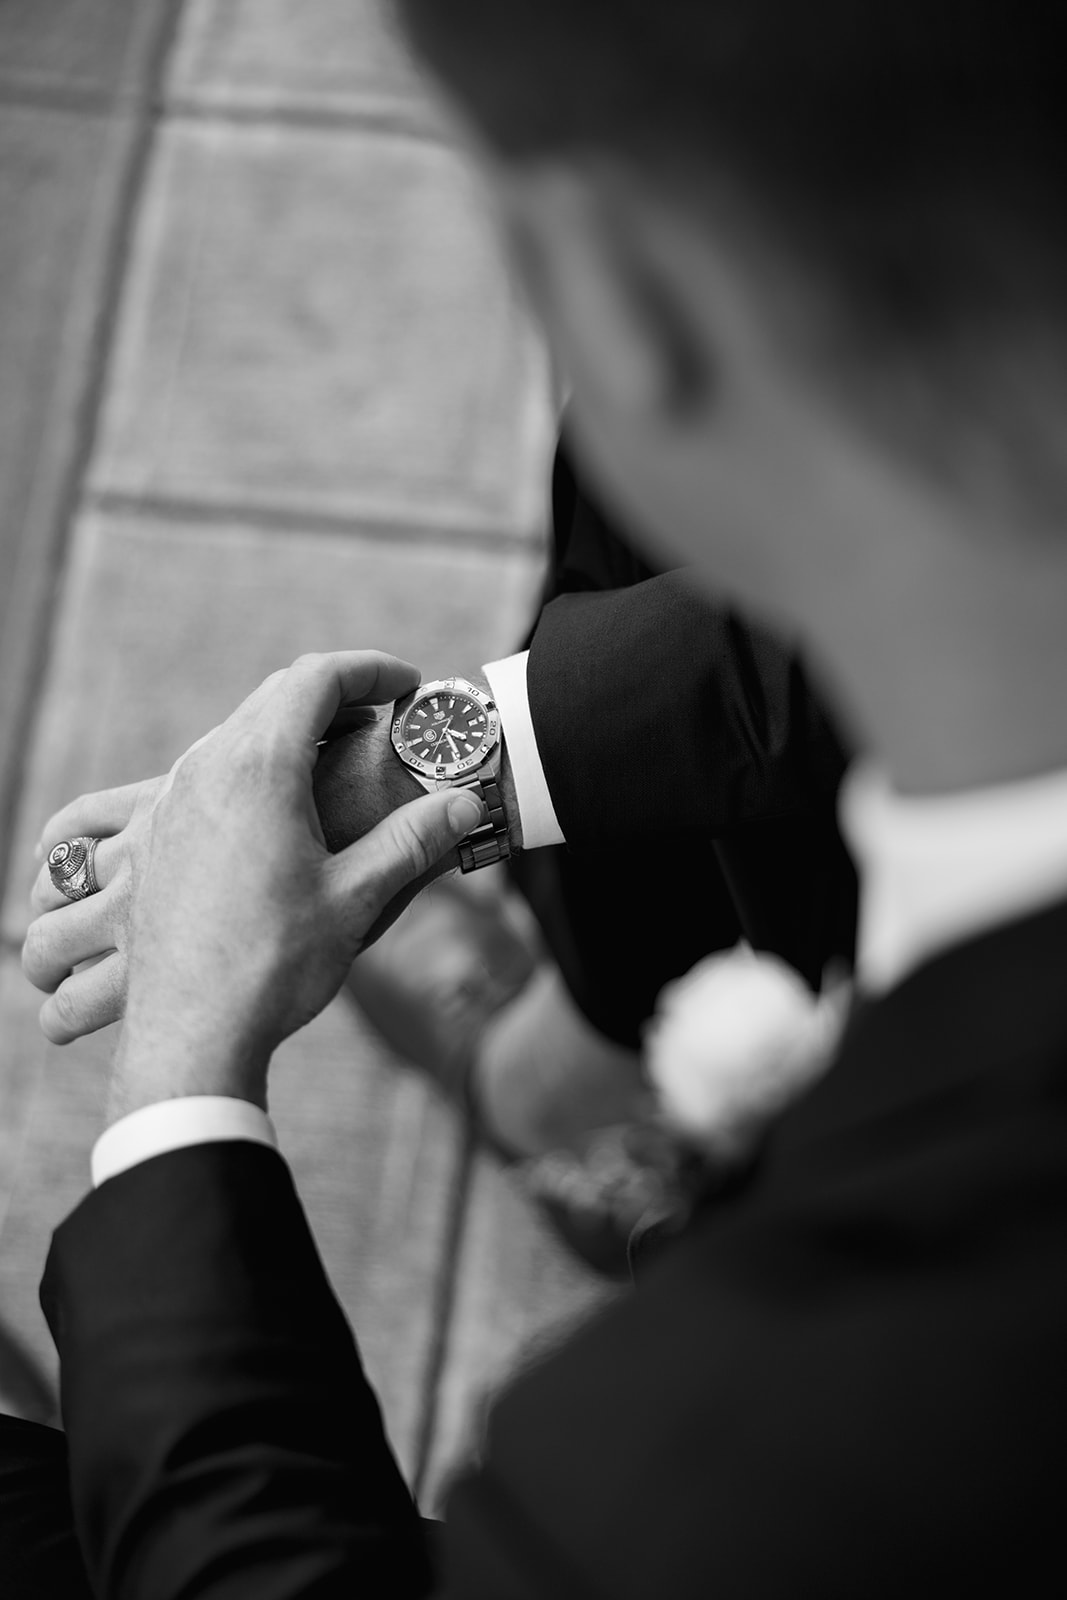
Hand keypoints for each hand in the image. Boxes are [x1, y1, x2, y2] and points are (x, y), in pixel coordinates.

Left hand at [97, 653, 483, 1116]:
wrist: (187, 1034)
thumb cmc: (271, 967)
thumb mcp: (356, 899)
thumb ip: (414, 841)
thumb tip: (467, 805)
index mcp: (257, 769)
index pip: (315, 679)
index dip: (368, 669)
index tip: (407, 684)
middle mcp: (203, 770)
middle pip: (272, 696)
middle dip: (333, 694)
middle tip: (382, 716)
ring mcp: (166, 803)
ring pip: (230, 733)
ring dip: (286, 729)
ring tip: (332, 757)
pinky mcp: (149, 839)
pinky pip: (198, 774)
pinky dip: (244, 766)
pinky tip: (266, 808)